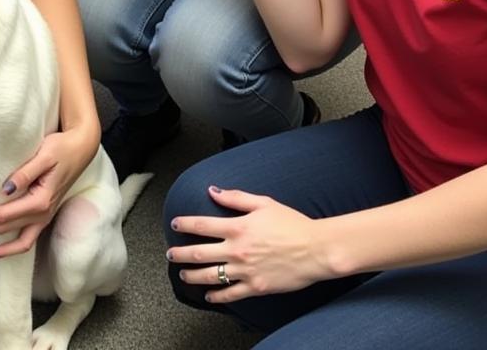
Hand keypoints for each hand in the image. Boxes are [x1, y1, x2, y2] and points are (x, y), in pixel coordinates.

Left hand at [0, 124, 98, 260]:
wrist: (81, 148)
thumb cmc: (63, 148)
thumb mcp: (44, 154)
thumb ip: (25, 173)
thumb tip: (5, 189)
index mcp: (41, 201)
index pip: (5, 214)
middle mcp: (44, 215)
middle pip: (6, 227)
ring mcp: (46, 218)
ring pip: (16, 239)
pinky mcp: (45, 215)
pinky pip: (27, 240)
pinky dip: (12, 248)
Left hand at [167, 186, 329, 301]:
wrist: (315, 249)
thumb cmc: (292, 223)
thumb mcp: (264, 203)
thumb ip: (236, 197)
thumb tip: (213, 191)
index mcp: (238, 227)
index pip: (202, 224)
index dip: (185, 224)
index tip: (175, 224)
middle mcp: (237, 250)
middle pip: (199, 252)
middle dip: (180, 254)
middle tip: (170, 254)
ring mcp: (245, 271)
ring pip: (210, 275)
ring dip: (193, 276)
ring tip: (183, 275)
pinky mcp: (255, 287)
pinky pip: (230, 294)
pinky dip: (216, 296)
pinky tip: (208, 295)